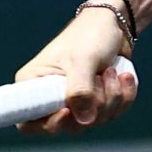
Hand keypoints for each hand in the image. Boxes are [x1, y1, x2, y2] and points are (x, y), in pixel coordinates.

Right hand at [13, 6, 137, 136]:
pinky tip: (123, 77)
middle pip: (68, 126)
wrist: (114, 25)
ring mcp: (73, 102)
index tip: (68, 111)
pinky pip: (109, 115)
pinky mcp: (93, 103)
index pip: (28, 123)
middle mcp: (49, 97)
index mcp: (33, 85)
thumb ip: (80, 91)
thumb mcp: (83, 60)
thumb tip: (84, 121)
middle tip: (101, 78)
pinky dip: (122, 98)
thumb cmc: (90, 35)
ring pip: (92, 122)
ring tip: (111, 71)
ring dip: (111, 98)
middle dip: (93, 105)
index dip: (49, 124)